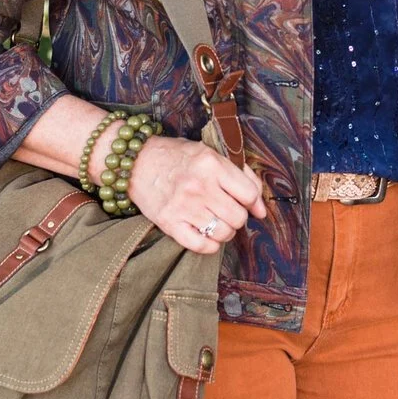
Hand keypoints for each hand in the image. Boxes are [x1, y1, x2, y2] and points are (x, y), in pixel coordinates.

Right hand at [127, 135, 266, 254]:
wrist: (135, 162)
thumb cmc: (176, 156)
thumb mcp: (210, 153)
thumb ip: (241, 175)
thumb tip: (261, 210)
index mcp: (211, 164)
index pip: (249, 193)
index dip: (252, 202)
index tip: (247, 203)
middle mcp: (199, 186)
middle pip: (238, 217)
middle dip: (237, 217)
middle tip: (227, 211)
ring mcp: (183, 206)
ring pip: (223, 233)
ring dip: (225, 232)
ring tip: (216, 222)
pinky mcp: (169, 223)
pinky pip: (201, 245)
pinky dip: (209, 245)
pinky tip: (205, 234)